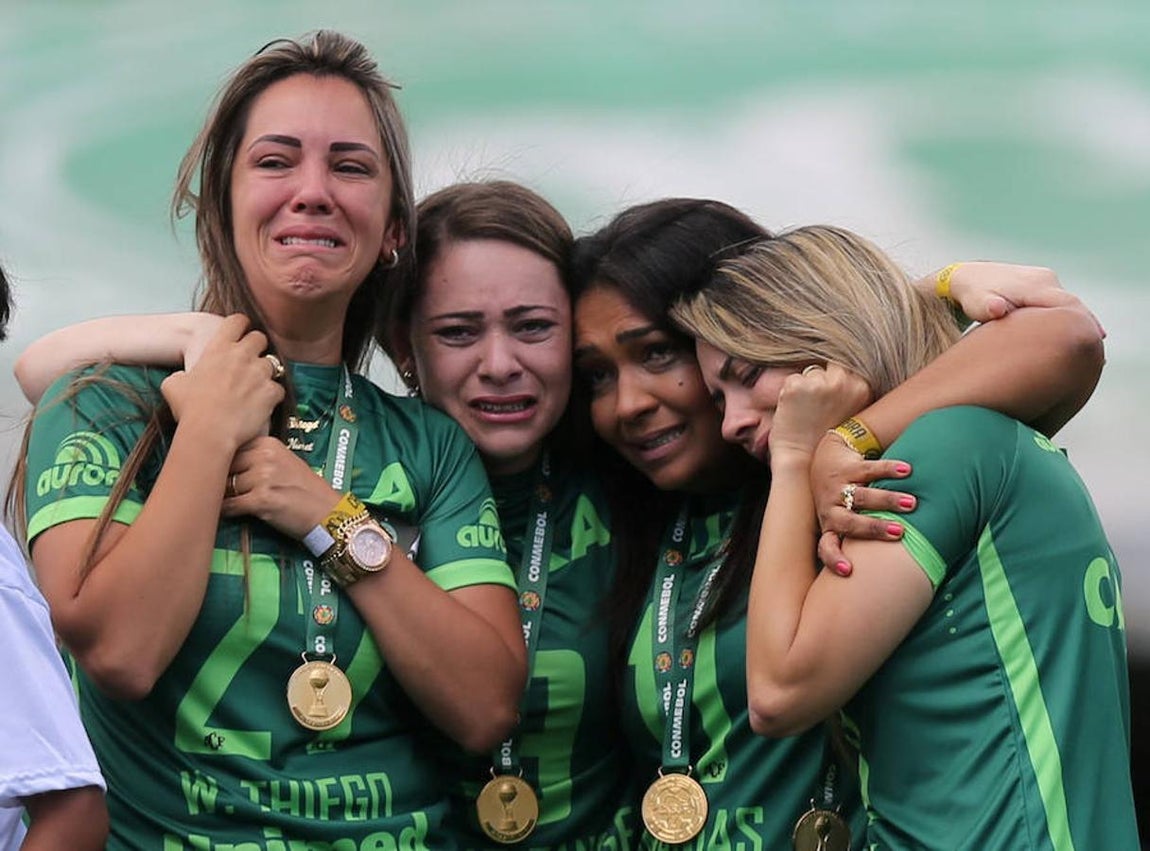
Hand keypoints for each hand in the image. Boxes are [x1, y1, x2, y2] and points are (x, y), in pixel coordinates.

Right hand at [160, 314, 282, 449]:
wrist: (209, 431)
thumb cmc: (189, 409)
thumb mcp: (173, 385)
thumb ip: (182, 374)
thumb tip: (184, 378)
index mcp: (218, 348)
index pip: (237, 321)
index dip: (241, 325)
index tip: (240, 333)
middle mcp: (242, 355)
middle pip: (260, 338)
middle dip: (257, 347)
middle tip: (250, 362)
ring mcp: (259, 372)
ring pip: (273, 363)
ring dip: (266, 373)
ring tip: (256, 387)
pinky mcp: (271, 391)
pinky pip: (279, 388)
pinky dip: (272, 396)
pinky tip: (263, 405)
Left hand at [222, 437, 340, 537]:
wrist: (327, 512)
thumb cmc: (304, 490)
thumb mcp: (282, 462)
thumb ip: (256, 457)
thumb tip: (219, 462)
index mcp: (268, 443)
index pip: (230, 448)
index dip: (221, 462)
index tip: (217, 471)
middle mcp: (265, 456)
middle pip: (224, 466)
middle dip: (220, 480)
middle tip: (217, 490)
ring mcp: (264, 477)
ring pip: (226, 487)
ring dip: (223, 497)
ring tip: (226, 502)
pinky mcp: (262, 499)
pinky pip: (231, 506)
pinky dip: (227, 512)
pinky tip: (230, 513)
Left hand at [769, 363, 872, 461]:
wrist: (803, 461)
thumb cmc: (825, 439)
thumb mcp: (851, 411)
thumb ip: (849, 390)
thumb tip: (839, 369)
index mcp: (861, 387)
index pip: (845, 367)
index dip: (833, 382)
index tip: (828, 399)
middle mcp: (843, 382)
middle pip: (827, 366)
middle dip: (820, 381)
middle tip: (816, 408)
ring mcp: (819, 383)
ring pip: (809, 372)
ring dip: (804, 387)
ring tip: (806, 412)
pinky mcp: (796, 386)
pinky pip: (791, 380)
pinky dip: (789, 393)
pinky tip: (794, 411)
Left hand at [810, 432, 915, 574]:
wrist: (826, 461)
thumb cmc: (843, 501)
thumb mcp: (845, 521)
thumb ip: (861, 541)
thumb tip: (896, 569)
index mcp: (830, 526)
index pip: (826, 547)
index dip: (834, 558)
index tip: (848, 570)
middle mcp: (831, 508)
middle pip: (850, 522)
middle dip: (874, 528)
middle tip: (900, 532)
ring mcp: (839, 488)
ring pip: (863, 495)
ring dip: (888, 500)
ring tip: (911, 504)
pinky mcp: (849, 467)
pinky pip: (870, 469)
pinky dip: (889, 470)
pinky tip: (907, 471)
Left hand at [936, 262, 1104, 335]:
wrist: (968, 278)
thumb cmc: (972, 297)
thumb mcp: (976, 303)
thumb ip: (988, 307)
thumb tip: (997, 309)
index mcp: (1032, 284)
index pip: (1066, 304)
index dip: (1082, 322)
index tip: (1093, 342)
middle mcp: (1044, 278)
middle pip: (1072, 304)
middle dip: (1085, 326)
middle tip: (1098, 354)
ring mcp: (1045, 279)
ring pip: (1066, 304)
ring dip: (1077, 323)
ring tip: (1089, 348)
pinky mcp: (1043, 284)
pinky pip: (1059, 302)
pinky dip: (1066, 318)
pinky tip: (1074, 336)